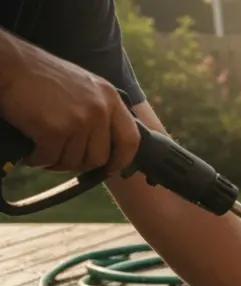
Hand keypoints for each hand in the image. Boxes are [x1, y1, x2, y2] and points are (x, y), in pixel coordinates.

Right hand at [0, 32, 139, 172]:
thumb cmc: (40, 76)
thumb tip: (108, 145)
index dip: (122, 160)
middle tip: (61, 156)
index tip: (111, 169)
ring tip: (43, 149)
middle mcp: (99, 109)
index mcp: (110, 98)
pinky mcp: (55, 129)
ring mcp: (79, 120)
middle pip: (100, 157)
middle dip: (80, 163)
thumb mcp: (84, 86)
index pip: (131, 140)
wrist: (9, 64)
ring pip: (74, 162)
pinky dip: (38, 159)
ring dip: (56, 161)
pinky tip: (31, 151)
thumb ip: (100, 110)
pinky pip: (50, 159)